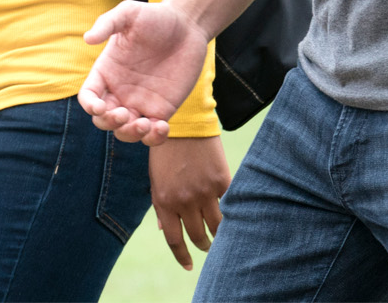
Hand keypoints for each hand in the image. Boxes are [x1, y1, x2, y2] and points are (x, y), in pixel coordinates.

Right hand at [80, 1, 212, 143]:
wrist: (188, 25)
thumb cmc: (155, 17)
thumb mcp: (130, 13)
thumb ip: (108, 23)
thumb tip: (88, 38)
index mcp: (106, 72)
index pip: (89, 97)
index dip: (89, 106)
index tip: (99, 106)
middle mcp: (119, 91)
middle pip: (103, 120)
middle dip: (110, 122)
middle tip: (124, 113)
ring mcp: (139, 103)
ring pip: (125, 132)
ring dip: (130, 134)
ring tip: (145, 125)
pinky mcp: (161, 111)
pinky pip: (152, 134)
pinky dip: (153, 138)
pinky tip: (161, 127)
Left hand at [149, 136, 228, 270]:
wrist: (184, 120)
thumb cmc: (166, 149)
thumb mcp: (155, 177)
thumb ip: (160, 204)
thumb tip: (165, 231)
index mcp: (164, 202)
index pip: (174, 240)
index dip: (182, 256)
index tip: (189, 266)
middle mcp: (184, 201)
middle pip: (197, 236)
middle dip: (203, 245)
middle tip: (207, 246)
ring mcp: (204, 192)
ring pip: (216, 226)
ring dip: (218, 234)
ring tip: (220, 235)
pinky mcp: (221, 180)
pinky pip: (229, 204)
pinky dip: (231, 211)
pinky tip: (232, 214)